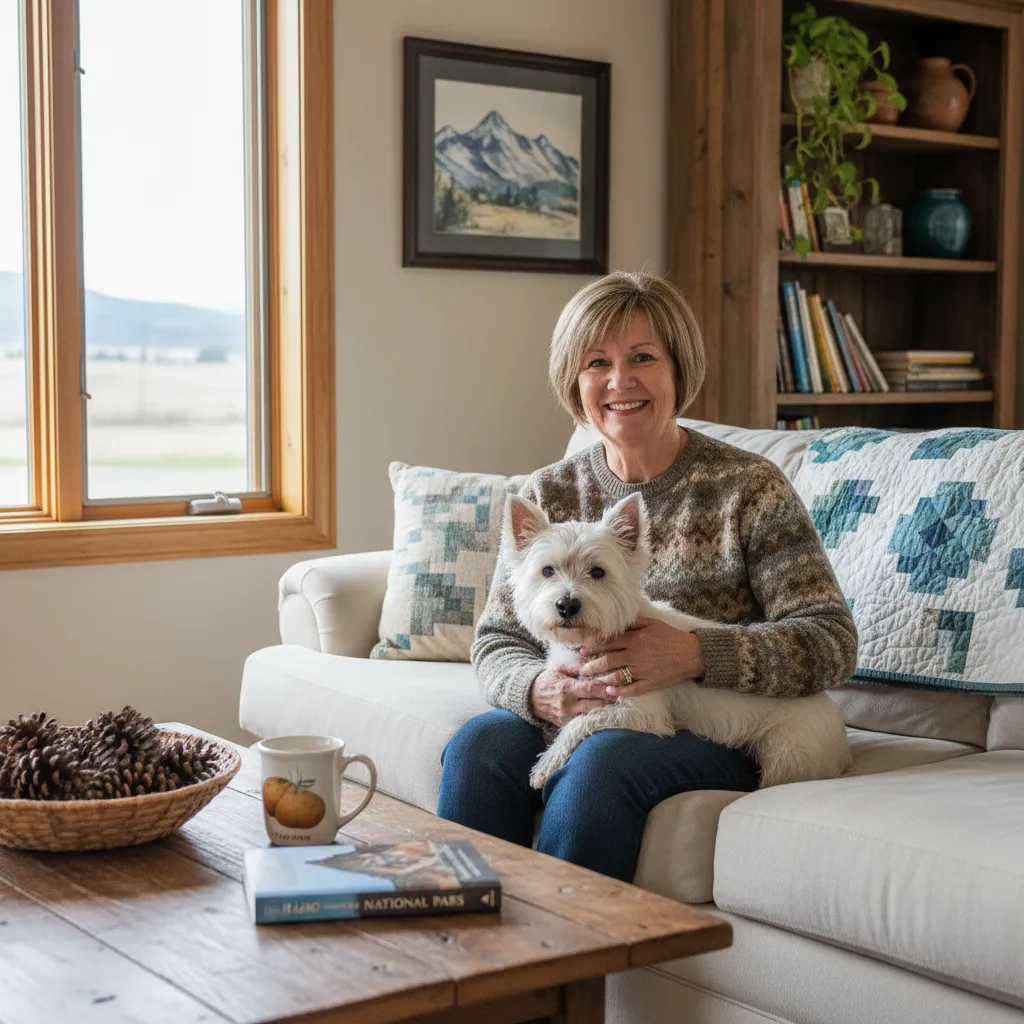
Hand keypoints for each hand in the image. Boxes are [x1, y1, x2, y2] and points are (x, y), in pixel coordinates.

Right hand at [529, 663, 614, 727]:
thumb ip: (577, 667)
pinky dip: (592, 716)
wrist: (529, 698)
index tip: (615, 687)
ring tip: (612, 703)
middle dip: (608, 700)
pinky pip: (583, 721)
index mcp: (566, 688)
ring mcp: (566, 716)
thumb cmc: (546, 681)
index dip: (604, 689)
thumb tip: (594, 662)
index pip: (590, 689)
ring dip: (602, 709)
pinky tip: (600, 711)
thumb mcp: (559, 669)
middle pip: (594, 704)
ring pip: (590, 714)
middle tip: (618, 695)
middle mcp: (567, 704)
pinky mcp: (565, 724)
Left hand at [577, 618, 704, 698]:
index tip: (583, 649)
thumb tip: (621, 620)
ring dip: (601, 678)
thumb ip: (636, 622)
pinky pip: (632, 689)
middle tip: (580, 668)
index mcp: (636, 639)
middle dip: (592, 664)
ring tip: (589, 681)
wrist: (693, 654)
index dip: (594, 646)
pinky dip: (620, 691)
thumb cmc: (673, 637)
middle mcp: (636, 654)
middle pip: (609, 660)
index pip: (610, 642)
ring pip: (617, 675)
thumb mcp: (654, 624)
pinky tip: (609, 692)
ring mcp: (643, 670)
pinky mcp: (651, 682)